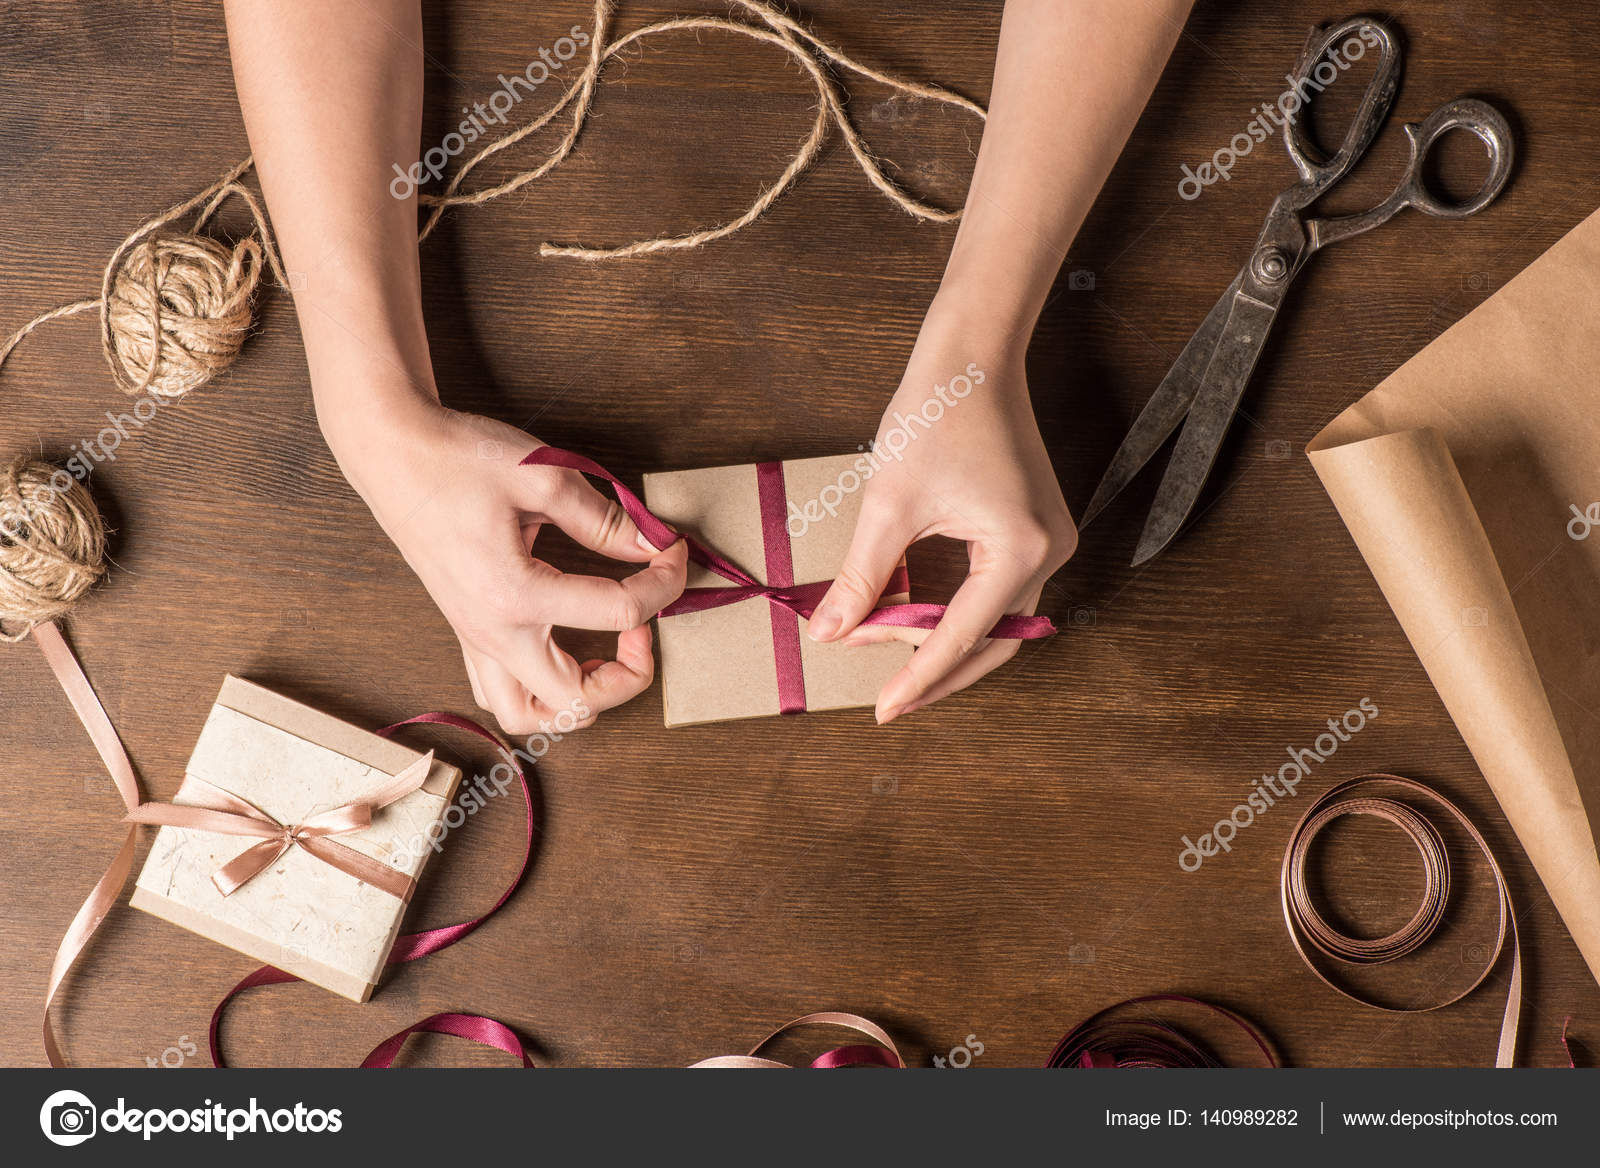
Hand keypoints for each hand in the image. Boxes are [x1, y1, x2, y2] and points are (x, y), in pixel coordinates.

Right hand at [325, 397, 686, 734]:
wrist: (392, 454)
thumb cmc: (456, 459)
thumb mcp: (544, 477)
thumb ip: (605, 520)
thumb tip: (652, 544)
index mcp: (516, 596)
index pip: (620, 612)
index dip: (666, 583)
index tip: (674, 551)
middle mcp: (493, 633)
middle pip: (577, 702)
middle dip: (630, 673)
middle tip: (643, 621)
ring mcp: (475, 639)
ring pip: (529, 715)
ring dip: (578, 698)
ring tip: (604, 651)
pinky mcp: (466, 631)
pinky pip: (501, 691)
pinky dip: (539, 689)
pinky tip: (563, 646)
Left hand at [806, 315, 1075, 722]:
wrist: (972, 356)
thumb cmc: (936, 414)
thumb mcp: (888, 506)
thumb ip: (862, 578)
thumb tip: (830, 633)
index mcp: (1019, 550)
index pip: (961, 637)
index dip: (918, 678)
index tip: (882, 709)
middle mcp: (1049, 552)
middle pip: (995, 643)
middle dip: (938, 672)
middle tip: (889, 698)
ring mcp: (1048, 542)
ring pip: (999, 622)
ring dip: (946, 643)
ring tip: (893, 659)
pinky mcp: (1035, 531)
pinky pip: (999, 592)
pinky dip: (958, 612)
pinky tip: (915, 620)